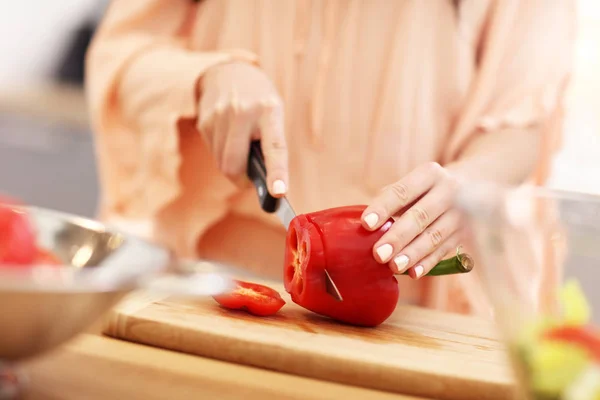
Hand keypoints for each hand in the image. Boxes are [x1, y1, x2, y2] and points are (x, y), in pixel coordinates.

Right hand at [198, 62, 287, 195]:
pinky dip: (222, 154)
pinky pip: (213, 153)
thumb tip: (261, 181)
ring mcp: (219, 115)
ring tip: (241, 148)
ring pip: (221, 163)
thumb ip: (270, 143)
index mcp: (269, 111)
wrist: (231, 72)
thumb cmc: (260, 100)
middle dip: (241, 180)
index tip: (278, 192)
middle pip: (233, 165)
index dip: (277, 172)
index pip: (274, 147)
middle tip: (250, 181)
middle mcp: (242, 112)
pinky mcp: (204, 120)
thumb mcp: (274, 113)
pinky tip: (228, 136)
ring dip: (232, 166)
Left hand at [361, 162, 465, 278]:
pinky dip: (428, 262)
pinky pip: (445, 250)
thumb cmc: (428, 188)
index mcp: (429, 174)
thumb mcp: (415, 182)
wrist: (477, 184)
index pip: (402, 192)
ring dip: (412, 253)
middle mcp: (449, 191)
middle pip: (420, 216)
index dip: (383, 208)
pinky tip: (413, 272)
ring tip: (393, 266)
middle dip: (398, 237)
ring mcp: (460, 213)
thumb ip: (392, 198)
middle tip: (378, 254)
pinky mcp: (466, 233)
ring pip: (434, 236)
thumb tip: (367, 224)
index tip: (366, 223)